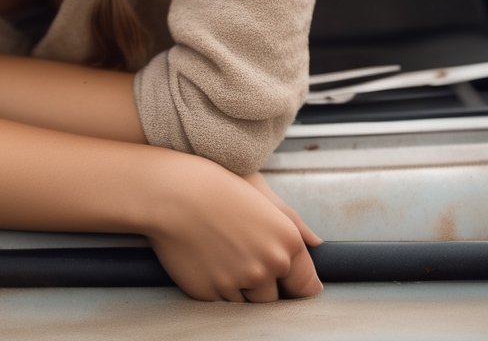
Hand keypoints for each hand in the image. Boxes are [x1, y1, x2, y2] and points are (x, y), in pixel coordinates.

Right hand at [145, 154, 322, 302]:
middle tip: (240, 252)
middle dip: (262, 283)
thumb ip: (292, 221)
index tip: (282, 277)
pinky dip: (215, 286)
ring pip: (248, 303)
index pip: (306, 285)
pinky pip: (220, 302)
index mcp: (287, 241)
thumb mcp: (259, 191)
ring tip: (219, 252)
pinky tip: (204, 258)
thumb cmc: (214, 184)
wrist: (170, 190)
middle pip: (275, 297)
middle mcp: (268, 265)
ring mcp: (239, 281)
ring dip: (239, 286)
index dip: (293, 282)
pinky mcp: (210, 293)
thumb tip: (316, 244)